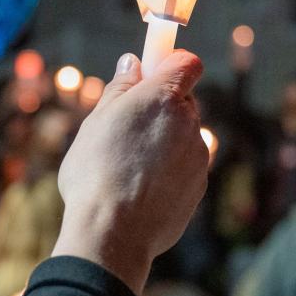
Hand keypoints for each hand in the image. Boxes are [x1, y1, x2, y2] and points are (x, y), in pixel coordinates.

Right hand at [53, 51, 207, 293]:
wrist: (113, 232)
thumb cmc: (96, 173)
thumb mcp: (97, 122)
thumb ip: (120, 89)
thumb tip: (133, 64)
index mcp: (164, 98)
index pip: (187, 63)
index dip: (170, 65)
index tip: (149, 75)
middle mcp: (189, 124)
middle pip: (184, 102)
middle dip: (161, 109)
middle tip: (126, 128)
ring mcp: (198, 157)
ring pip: (184, 137)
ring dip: (164, 143)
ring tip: (129, 168)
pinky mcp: (198, 188)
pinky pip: (184, 168)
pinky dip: (168, 172)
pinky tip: (141, 190)